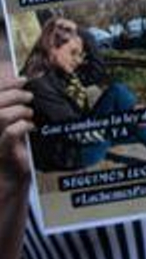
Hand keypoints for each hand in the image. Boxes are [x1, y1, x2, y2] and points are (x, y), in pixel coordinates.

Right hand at [0, 71, 32, 186]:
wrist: (9, 178)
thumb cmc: (10, 148)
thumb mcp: (8, 123)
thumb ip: (9, 105)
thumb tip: (19, 83)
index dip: (6, 83)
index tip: (23, 80)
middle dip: (15, 95)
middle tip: (29, 97)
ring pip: (1, 115)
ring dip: (20, 111)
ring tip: (29, 114)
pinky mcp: (1, 151)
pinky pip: (10, 133)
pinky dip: (23, 126)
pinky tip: (30, 127)